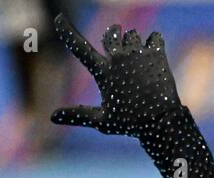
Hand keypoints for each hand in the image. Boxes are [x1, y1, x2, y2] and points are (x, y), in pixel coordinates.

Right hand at [49, 14, 181, 136]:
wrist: (161, 122)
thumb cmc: (131, 123)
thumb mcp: (102, 121)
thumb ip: (78, 115)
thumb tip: (52, 117)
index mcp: (103, 72)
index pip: (79, 47)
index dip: (67, 32)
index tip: (59, 19)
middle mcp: (118, 58)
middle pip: (110, 33)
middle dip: (112, 35)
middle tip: (117, 41)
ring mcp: (137, 54)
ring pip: (132, 35)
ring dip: (133, 42)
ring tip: (138, 59)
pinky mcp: (157, 54)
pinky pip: (155, 37)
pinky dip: (154, 43)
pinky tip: (153, 55)